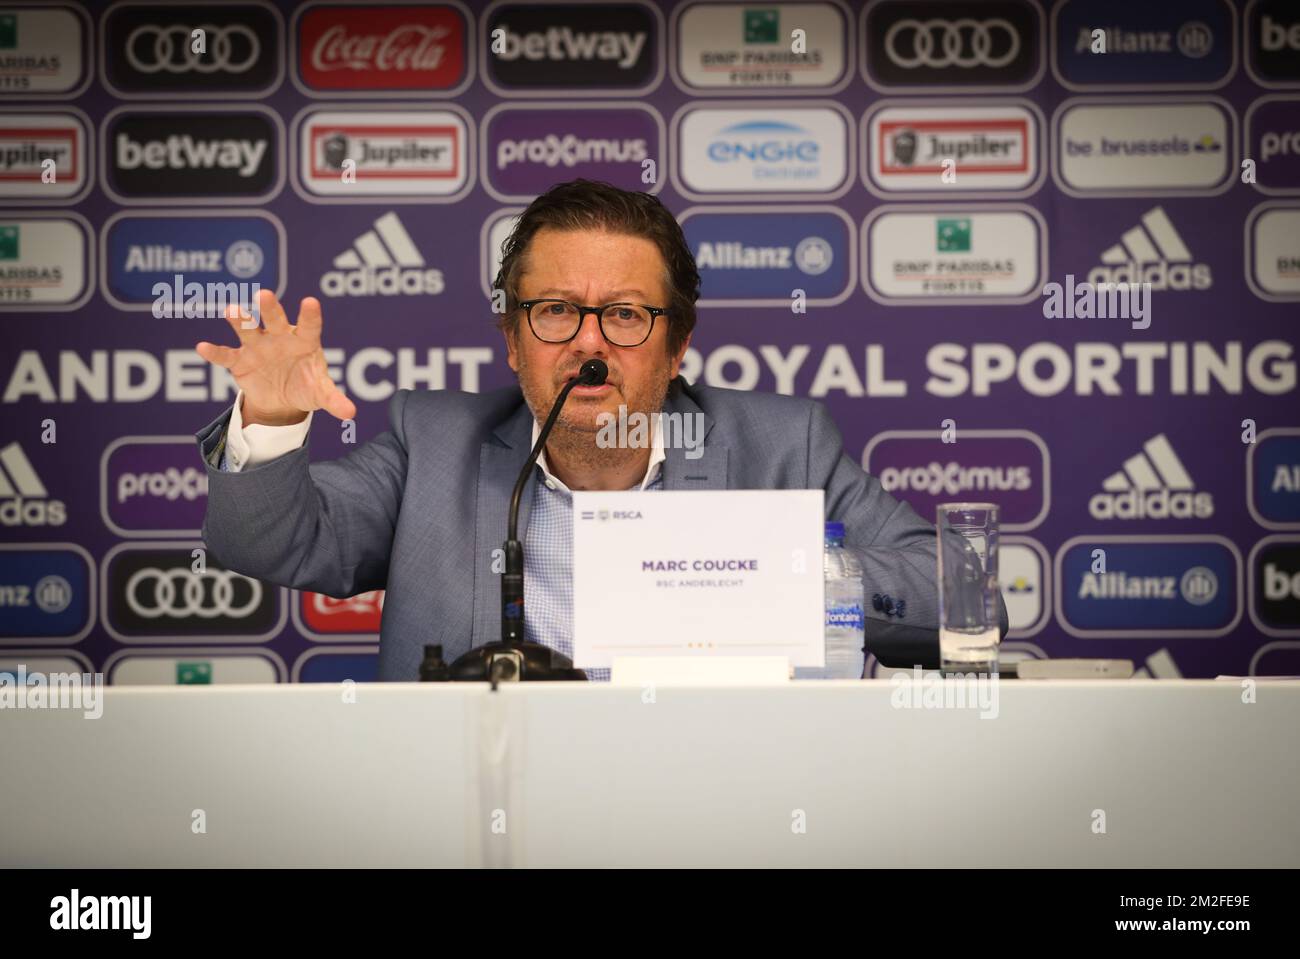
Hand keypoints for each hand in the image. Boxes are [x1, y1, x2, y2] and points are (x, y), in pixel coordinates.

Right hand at [195, 289, 356, 424]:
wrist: (282, 400)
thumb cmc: (306, 386)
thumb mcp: (320, 394)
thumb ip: (334, 400)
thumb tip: (351, 413)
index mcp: (305, 341)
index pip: (310, 326)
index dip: (310, 315)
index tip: (311, 302)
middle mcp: (279, 337)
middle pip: (275, 320)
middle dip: (270, 308)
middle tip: (264, 295)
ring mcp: (258, 346)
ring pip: (248, 329)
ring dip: (240, 320)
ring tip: (231, 310)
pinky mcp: (240, 361)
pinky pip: (226, 355)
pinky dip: (214, 352)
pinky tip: (203, 347)